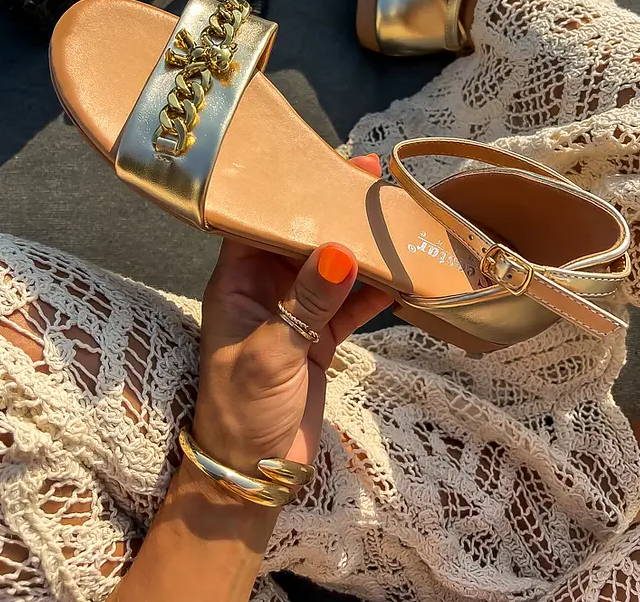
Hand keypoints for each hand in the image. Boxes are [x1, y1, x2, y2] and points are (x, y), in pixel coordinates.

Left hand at [192, 154, 388, 471]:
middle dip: (332, 210)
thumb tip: (339, 250)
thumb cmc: (242, 411)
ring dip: (360, 247)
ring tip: (393, 215)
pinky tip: (402, 273)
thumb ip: (305, 304)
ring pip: (331, 267)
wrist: (252, 474)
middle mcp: (264, 288)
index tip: (324, 165)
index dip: (288, 190)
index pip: (258, 222)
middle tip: (370, 178)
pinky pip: (350, 303)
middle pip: (301, 237)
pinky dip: (375, 290)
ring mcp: (295, 311)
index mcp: (236, 281)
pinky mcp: (319, 337)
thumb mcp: (269, 354)